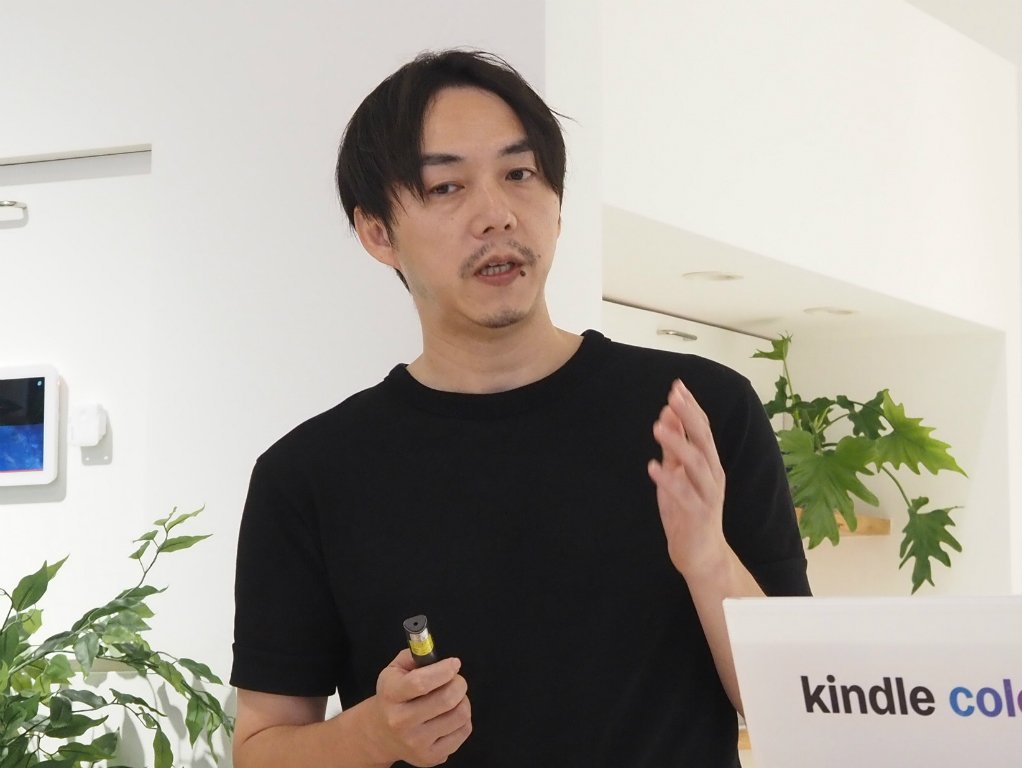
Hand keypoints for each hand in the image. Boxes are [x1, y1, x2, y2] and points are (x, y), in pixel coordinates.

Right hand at [367, 650, 471, 766]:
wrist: (380, 733)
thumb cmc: (393, 697)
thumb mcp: (394, 670)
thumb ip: (414, 655)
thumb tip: (432, 650)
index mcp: (391, 695)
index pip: (420, 683)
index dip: (443, 670)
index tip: (454, 664)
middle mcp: (401, 721)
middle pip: (446, 700)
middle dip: (459, 683)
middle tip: (455, 680)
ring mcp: (416, 742)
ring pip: (460, 715)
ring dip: (463, 701)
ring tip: (453, 698)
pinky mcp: (430, 757)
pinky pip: (464, 732)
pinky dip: (463, 719)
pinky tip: (450, 715)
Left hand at [648, 379, 728, 577]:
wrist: (701, 554)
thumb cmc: (688, 510)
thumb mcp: (678, 473)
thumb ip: (674, 446)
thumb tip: (668, 413)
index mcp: (709, 463)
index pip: (703, 429)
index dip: (691, 407)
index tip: (677, 387)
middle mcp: (713, 475)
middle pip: (704, 440)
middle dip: (689, 417)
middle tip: (673, 397)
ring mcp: (707, 495)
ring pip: (697, 464)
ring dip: (677, 444)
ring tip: (658, 427)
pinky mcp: (697, 515)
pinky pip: (684, 494)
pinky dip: (669, 480)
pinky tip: (652, 467)